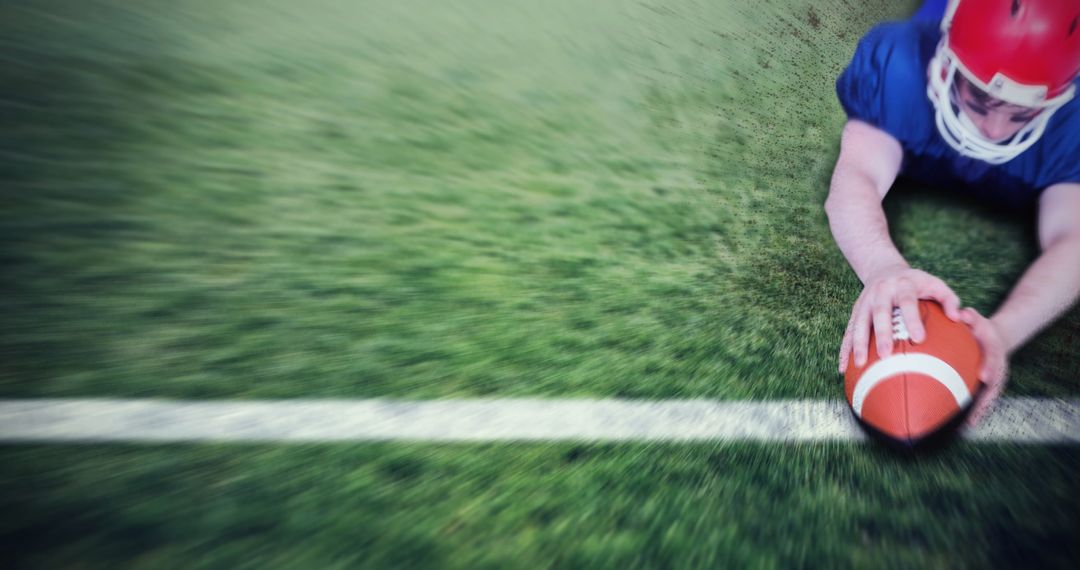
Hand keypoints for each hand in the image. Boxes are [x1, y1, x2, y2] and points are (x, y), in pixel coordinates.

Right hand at [839, 265, 961, 373]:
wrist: (883, 269)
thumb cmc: (916, 284)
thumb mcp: (934, 284)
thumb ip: (949, 299)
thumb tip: (957, 318)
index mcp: (902, 284)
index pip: (907, 302)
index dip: (912, 319)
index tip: (919, 338)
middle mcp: (881, 291)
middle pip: (879, 312)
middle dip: (881, 333)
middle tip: (885, 354)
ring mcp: (865, 301)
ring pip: (859, 322)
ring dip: (858, 343)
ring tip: (860, 363)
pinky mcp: (855, 311)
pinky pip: (849, 331)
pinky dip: (845, 349)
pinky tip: (844, 368)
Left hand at [959, 308, 1009, 426]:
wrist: (996, 338)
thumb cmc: (980, 328)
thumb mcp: (977, 320)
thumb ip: (971, 317)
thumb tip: (964, 313)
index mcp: (995, 351)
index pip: (994, 359)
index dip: (990, 367)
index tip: (984, 376)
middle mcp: (998, 367)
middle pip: (994, 383)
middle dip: (986, 396)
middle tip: (976, 409)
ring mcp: (995, 379)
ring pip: (989, 396)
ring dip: (980, 410)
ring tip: (969, 425)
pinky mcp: (989, 387)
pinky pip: (983, 401)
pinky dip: (976, 413)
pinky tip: (965, 426)